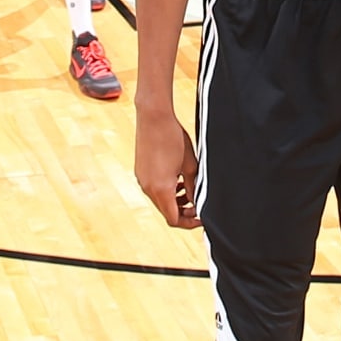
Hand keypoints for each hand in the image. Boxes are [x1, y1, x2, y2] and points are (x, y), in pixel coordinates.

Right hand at [134, 107, 200, 228]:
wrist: (154, 117)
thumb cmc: (173, 138)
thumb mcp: (190, 165)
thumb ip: (193, 187)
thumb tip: (197, 201)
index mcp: (161, 189)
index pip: (174, 220)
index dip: (189, 223)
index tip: (200, 218)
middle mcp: (148, 188)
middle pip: (166, 212)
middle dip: (183, 211)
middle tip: (197, 204)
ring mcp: (142, 180)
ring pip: (159, 201)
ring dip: (174, 200)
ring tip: (188, 189)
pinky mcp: (140, 172)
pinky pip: (153, 189)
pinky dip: (166, 190)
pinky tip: (176, 179)